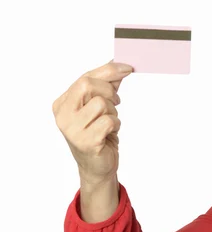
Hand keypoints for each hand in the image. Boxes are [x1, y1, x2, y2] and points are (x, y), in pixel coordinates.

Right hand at [52, 60, 132, 184]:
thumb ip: (106, 86)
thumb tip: (118, 65)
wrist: (98, 166)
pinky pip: (108, 121)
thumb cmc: (99, 134)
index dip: (108, 71)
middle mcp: (62, 114)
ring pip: (101, 103)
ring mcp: (71, 129)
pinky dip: (115, 125)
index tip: (127, 68)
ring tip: (109, 123)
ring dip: (113, 112)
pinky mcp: (85, 141)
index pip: (84, 77)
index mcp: (62, 103)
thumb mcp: (100, 107)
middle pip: (89, 85)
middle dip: (109, 92)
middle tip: (116, 103)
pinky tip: (110, 133)